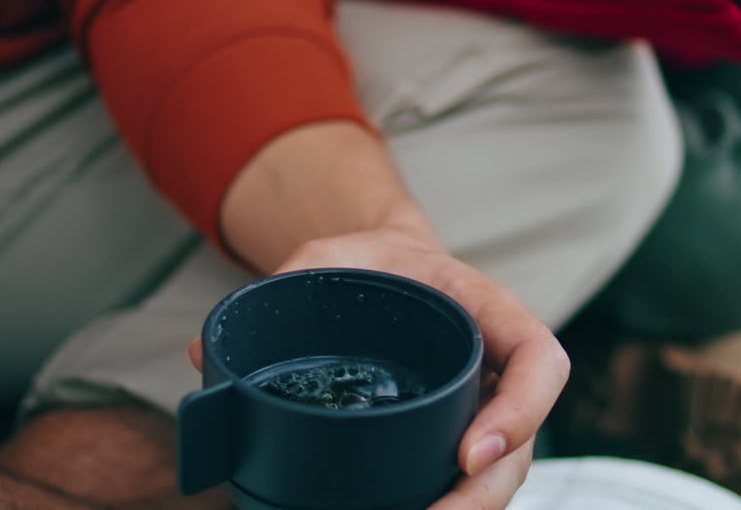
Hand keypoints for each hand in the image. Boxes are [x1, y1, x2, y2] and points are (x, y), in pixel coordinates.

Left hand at [190, 225, 568, 509]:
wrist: (382, 271)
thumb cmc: (368, 261)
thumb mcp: (330, 256)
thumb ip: (281, 285)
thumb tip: (201, 355)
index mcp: (488, 311)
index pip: (539, 360)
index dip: (520, 410)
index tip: (470, 451)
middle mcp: (496, 370)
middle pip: (521, 444)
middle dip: (482, 495)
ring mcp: (479, 411)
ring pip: (497, 477)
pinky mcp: (451, 440)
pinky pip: (464, 483)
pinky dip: (444, 508)